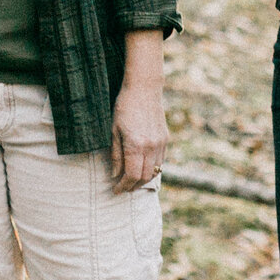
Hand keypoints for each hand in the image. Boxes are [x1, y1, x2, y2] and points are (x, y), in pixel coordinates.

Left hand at [112, 29, 167, 190]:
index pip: (131, 175)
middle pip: (144, 177)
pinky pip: (160, 161)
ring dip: (143, 179)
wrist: (144, 90)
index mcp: (136, 145)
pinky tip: (142, 168)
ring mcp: (160, 144)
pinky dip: (151, 169)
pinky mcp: (165, 139)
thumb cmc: (124, 107)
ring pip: (155, 171)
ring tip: (132, 181)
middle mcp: (151, 147)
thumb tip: (114, 174)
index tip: (116, 190)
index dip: (123, 186)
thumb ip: (115, 155)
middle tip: (123, 188)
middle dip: (133, 186)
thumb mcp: (114, 131)